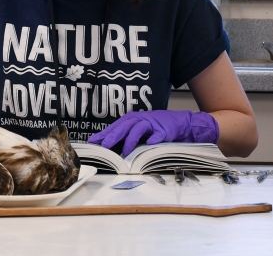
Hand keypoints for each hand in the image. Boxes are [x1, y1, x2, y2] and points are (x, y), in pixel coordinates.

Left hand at [87, 110, 218, 156]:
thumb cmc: (157, 129)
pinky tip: (150, 145)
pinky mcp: (164, 129)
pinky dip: (154, 139)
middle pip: (123, 126)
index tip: (91, 143)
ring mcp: (152, 124)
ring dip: (130, 140)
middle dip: (112, 136)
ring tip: (125, 152)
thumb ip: (125, 138)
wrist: (181, 123)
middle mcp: (140, 120)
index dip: (103, 135)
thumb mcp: (139, 133)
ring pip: (138, 129)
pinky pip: (158, 134)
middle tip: (104, 146)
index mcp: (131, 121)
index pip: (114, 127)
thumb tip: (107, 149)